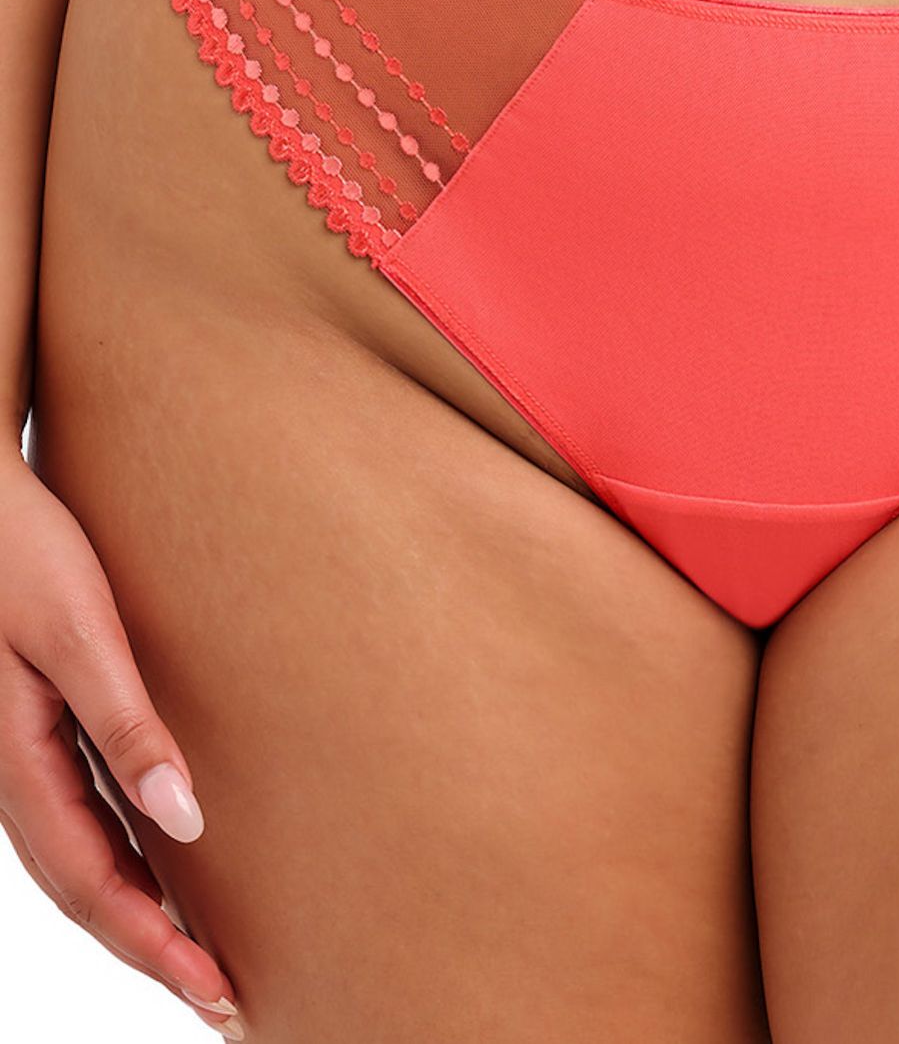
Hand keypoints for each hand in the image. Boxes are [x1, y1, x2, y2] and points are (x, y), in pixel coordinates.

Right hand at [0, 459, 242, 1035]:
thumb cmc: (26, 554)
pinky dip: (120, 861)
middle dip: (152, 949)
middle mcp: (12, 776)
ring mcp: (19, 758)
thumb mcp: (80, 635)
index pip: (94, 885)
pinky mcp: (35, 730)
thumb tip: (184, 819)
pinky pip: (77, 818)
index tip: (216, 988)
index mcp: (18, 766)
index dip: (154, 945)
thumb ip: (126, 724)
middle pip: (87, 890)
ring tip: (199, 953)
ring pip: (79, 862)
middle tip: (225, 995)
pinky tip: (160, 864)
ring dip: (138, 914)